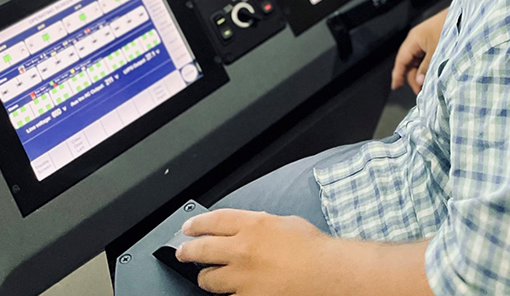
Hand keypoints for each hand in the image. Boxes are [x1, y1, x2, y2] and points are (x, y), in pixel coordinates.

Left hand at [177, 208, 329, 294]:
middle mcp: (242, 250)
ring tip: (208, 276)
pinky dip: (228, 294)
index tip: (189, 228)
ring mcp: (242, 277)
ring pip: (208, 279)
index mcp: (253, 225)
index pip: (213, 221)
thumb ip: (261, 224)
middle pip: (201, 249)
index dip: (196, 224)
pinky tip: (231, 291)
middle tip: (183, 251)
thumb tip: (247, 228)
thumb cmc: (313, 249)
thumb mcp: (285, 223)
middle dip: (187, 250)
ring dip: (207, 277)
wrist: (326, 274)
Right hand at [392, 8, 447, 92]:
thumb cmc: (449, 28)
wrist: (463, 16)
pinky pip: (425, 57)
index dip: (397, 74)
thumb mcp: (437, 51)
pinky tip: (432, 75)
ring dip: (421, 73)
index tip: (395, 87)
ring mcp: (424, 40)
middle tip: (421, 91)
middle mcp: (416, 40)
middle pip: (409, 62)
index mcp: (413, 39)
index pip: (401, 60)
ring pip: (418, 60)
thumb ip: (427, 67)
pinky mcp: (432, 41)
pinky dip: (427, 67)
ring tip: (428, 86)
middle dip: (413, 77)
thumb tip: (419, 81)